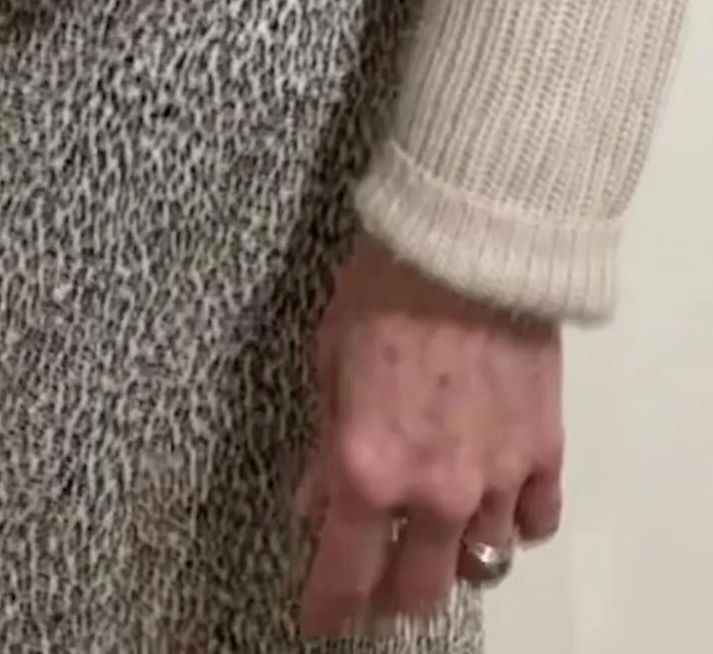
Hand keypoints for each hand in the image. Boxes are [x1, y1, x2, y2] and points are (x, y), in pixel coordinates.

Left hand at [295, 236, 563, 634]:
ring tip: (439, 530)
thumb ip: (323, 442)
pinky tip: (499, 502)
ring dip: (456, 554)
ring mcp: (498, 478)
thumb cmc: (382, 287)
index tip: (320, 621)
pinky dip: (518, 522)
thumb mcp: (326, 360)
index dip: (328, 608)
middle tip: (380, 572)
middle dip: (394, 591)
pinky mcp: (545, 452)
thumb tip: (313, 501)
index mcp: (370, 470)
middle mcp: (436, 493)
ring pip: (482, 562)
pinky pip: (538, 521)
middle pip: (420, 588)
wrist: (468, 241)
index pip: (346, 574)